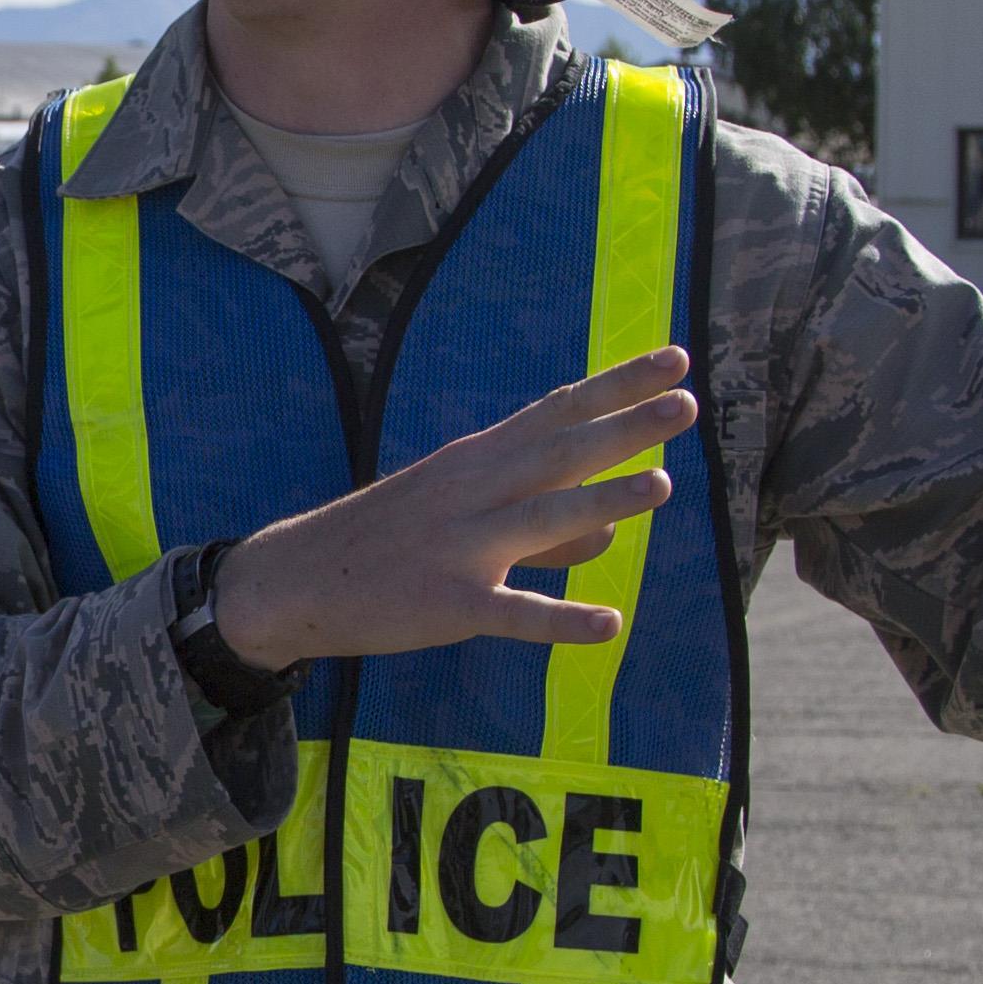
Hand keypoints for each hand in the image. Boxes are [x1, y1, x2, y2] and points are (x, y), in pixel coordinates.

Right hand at [214, 347, 697, 670]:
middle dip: (625, 426)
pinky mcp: (447, 604)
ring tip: (662, 485)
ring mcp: (460, 547)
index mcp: (476, 460)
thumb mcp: (458, 509)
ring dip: (602, 500)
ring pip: (541, 518)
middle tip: (686, 402)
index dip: (619, 385)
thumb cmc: (388, 539)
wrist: (296, 578)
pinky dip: (561, 619)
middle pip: (559, 452)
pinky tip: (608, 624)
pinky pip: (513, 612)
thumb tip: (609, 531)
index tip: (674, 359)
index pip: (559, 411)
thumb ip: (539, 520)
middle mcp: (473, 491)